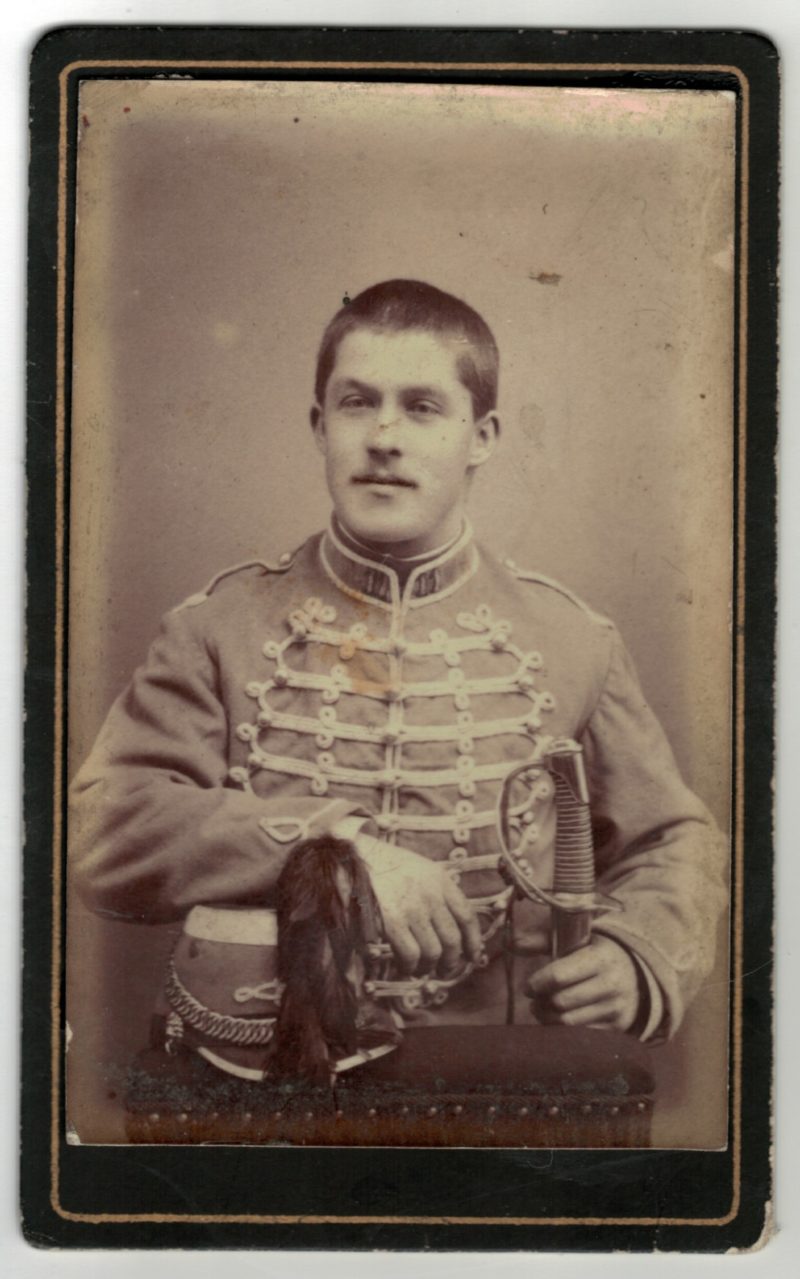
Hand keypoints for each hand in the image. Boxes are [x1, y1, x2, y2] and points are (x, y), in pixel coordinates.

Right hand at [355, 834, 482, 974]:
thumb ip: (439, 892)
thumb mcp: (421, 870)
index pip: (467, 917)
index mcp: (441, 880)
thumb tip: (452, 926)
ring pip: (433, 952)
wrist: (356, 854)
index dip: (474, 941)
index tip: (473, 956)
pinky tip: (405, 967)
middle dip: (451, 962)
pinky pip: (411, 954)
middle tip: (444, 969)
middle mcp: (431, 895)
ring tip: (421, 969)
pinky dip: (410, 967)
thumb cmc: (387, 865)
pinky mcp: (392, 921)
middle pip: (453, 939)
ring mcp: (412, 908)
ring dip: (428, 967)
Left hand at [526, 935, 639, 1030]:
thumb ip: (542, 940)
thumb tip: (509, 940)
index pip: (559, 976)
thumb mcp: (575, 940)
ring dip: (548, 1018)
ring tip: (541, 1009)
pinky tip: (558, 1019)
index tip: (528, 987)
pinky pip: (580, 1035)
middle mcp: (612, 984)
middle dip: (540, 1002)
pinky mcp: (617, 1027)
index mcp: (601, 957)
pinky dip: (563, 1030)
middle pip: (561, 1002)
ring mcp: (616, 1008)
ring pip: (568, 1022)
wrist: (636, 973)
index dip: (537, 983)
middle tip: (534, 999)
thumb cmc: (594, 952)